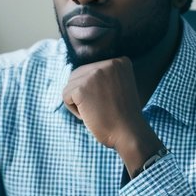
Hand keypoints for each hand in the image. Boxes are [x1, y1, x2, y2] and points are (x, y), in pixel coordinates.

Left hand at [62, 58, 161, 173]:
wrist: (129, 133)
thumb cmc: (123, 116)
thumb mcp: (119, 86)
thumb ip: (104, 77)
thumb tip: (78, 74)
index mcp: (119, 62)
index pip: (91, 70)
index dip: (95, 89)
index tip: (111, 101)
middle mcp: (107, 64)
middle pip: (78, 75)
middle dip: (84, 94)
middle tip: (102, 108)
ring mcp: (94, 74)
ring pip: (71, 85)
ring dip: (79, 101)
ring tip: (96, 111)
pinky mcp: (81, 88)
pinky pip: (65, 96)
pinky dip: (73, 109)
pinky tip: (89, 115)